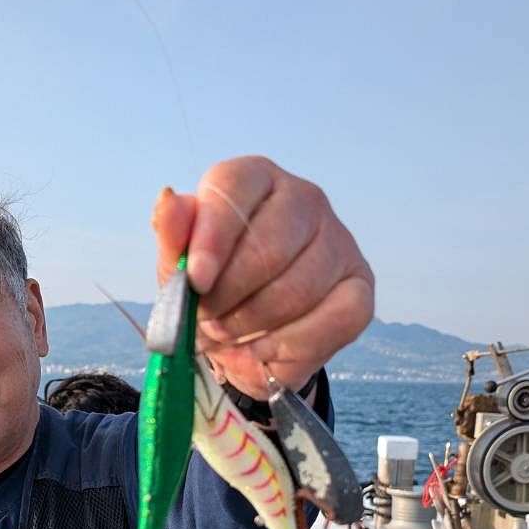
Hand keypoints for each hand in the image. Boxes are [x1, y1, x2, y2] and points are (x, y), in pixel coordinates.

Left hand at [151, 156, 373, 399]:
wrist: (245, 339)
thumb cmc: (212, 290)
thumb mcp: (179, 268)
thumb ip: (173, 237)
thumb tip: (168, 201)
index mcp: (255, 179)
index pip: (235, 188)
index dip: (212, 237)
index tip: (195, 281)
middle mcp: (305, 200)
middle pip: (268, 246)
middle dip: (227, 295)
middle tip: (205, 319)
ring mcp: (340, 242)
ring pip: (296, 290)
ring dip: (251, 325)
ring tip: (228, 332)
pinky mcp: (361, 288)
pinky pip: (331, 321)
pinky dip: (289, 346)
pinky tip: (264, 348)